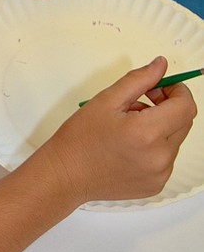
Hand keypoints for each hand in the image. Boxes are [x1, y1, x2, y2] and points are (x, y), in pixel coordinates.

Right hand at [34, 58, 196, 205]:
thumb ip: (139, 80)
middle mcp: (159, 157)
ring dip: (159, 128)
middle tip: (139, 104)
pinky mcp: (156, 185)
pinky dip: (154, 148)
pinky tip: (129, 147)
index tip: (162, 87)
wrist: (65, 176)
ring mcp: (159, 175)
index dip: (177, 91)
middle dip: (167, 108)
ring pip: (174, 140)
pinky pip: (166, 159)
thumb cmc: (79, 139)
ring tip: (128, 129)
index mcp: (147, 133)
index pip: (186, 106)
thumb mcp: (106, 100)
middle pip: (183, 123)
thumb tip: (161, 65)